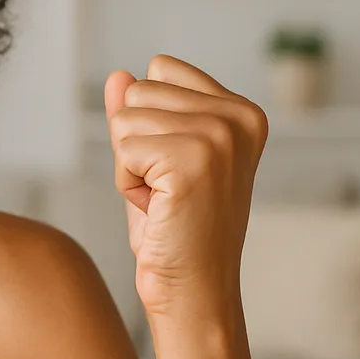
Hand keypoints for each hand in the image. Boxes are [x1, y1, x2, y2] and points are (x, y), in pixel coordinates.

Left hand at [104, 55, 268, 316]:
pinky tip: (159, 209)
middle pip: (137, 91)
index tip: (174, 165)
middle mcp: (238, 117)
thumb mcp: (155, 159)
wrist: (192, 289)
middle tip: (167, 188)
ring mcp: (219, 136)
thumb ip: (140, 112)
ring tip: (164, 199)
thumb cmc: (174, 228)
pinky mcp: (193, 161)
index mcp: (242, 111)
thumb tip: (117, 75)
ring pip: (124, 118)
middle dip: (136, 143)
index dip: (149, 119)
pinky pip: (123, 149)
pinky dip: (127, 184)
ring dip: (130, 165)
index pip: (159, 69)